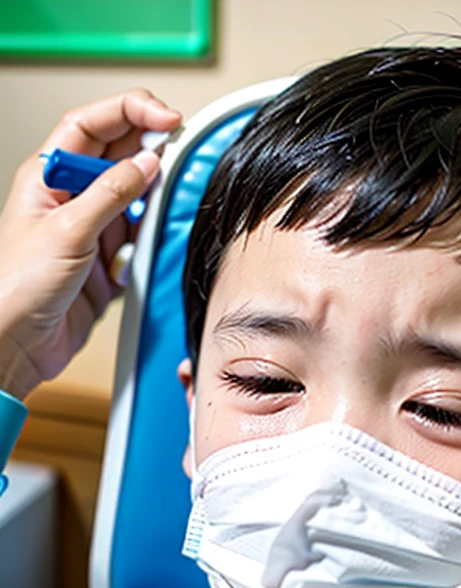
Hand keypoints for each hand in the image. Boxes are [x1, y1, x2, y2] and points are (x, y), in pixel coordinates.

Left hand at [0, 89, 181, 398]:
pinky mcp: (110, 254)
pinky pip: (141, 229)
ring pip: (135, 190)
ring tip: (176, 185)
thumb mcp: (68, 232)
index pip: (91, 123)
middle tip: (182, 143)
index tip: (166, 119)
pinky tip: (161, 226)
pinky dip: (155, 226)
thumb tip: (148, 163)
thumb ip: (111, 194)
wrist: (19, 342)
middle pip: (117, 151)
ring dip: (157, 187)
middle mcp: (73, 195)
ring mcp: (94, 224)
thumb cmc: (18, 288)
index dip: (130, 111)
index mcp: (49, 175)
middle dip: (150, 143)